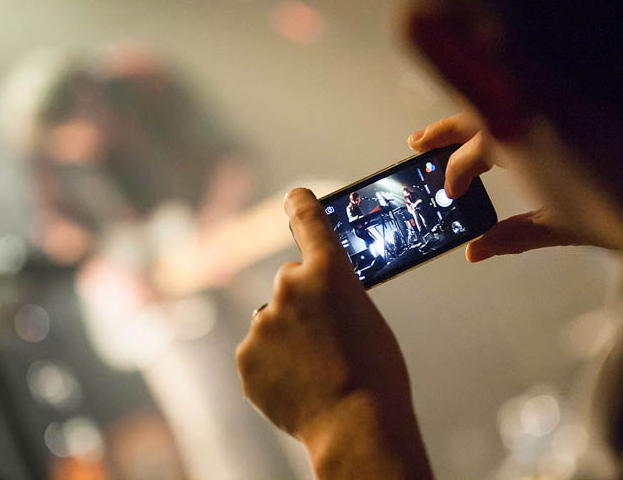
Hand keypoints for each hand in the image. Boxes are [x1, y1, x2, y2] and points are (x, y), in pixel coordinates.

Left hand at [236, 189, 431, 478]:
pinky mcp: (246, 354)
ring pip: (274, 320)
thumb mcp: (367, 316)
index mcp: (329, 269)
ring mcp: (263, 321)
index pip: (309, 220)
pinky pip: (259, 351)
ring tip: (315, 369)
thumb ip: (336, 295)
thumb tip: (317, 302)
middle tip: (327, 338)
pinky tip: (297, 382)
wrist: (355, 426)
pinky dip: (273, 363)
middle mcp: (289, 285)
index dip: (301, 205)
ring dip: (287, 336)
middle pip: (291, 283)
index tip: (294, 198)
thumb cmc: (376, 373)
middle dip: (303, 303)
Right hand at [408, 113, 583, 261]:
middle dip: (442, 130)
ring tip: (444, 134)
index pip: (470, 153)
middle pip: (474, 113)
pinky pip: (517, 103)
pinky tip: (490, 130)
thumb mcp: (562, 226)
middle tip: (417, 145)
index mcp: (525, 142)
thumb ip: (515, 235)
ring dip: (466, 119)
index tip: (452, 194)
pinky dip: (494, 113)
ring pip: (494, 102)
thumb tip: (477, 249)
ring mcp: (553, 108)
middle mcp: (534, 117)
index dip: (454, 175)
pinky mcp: (571, 109)